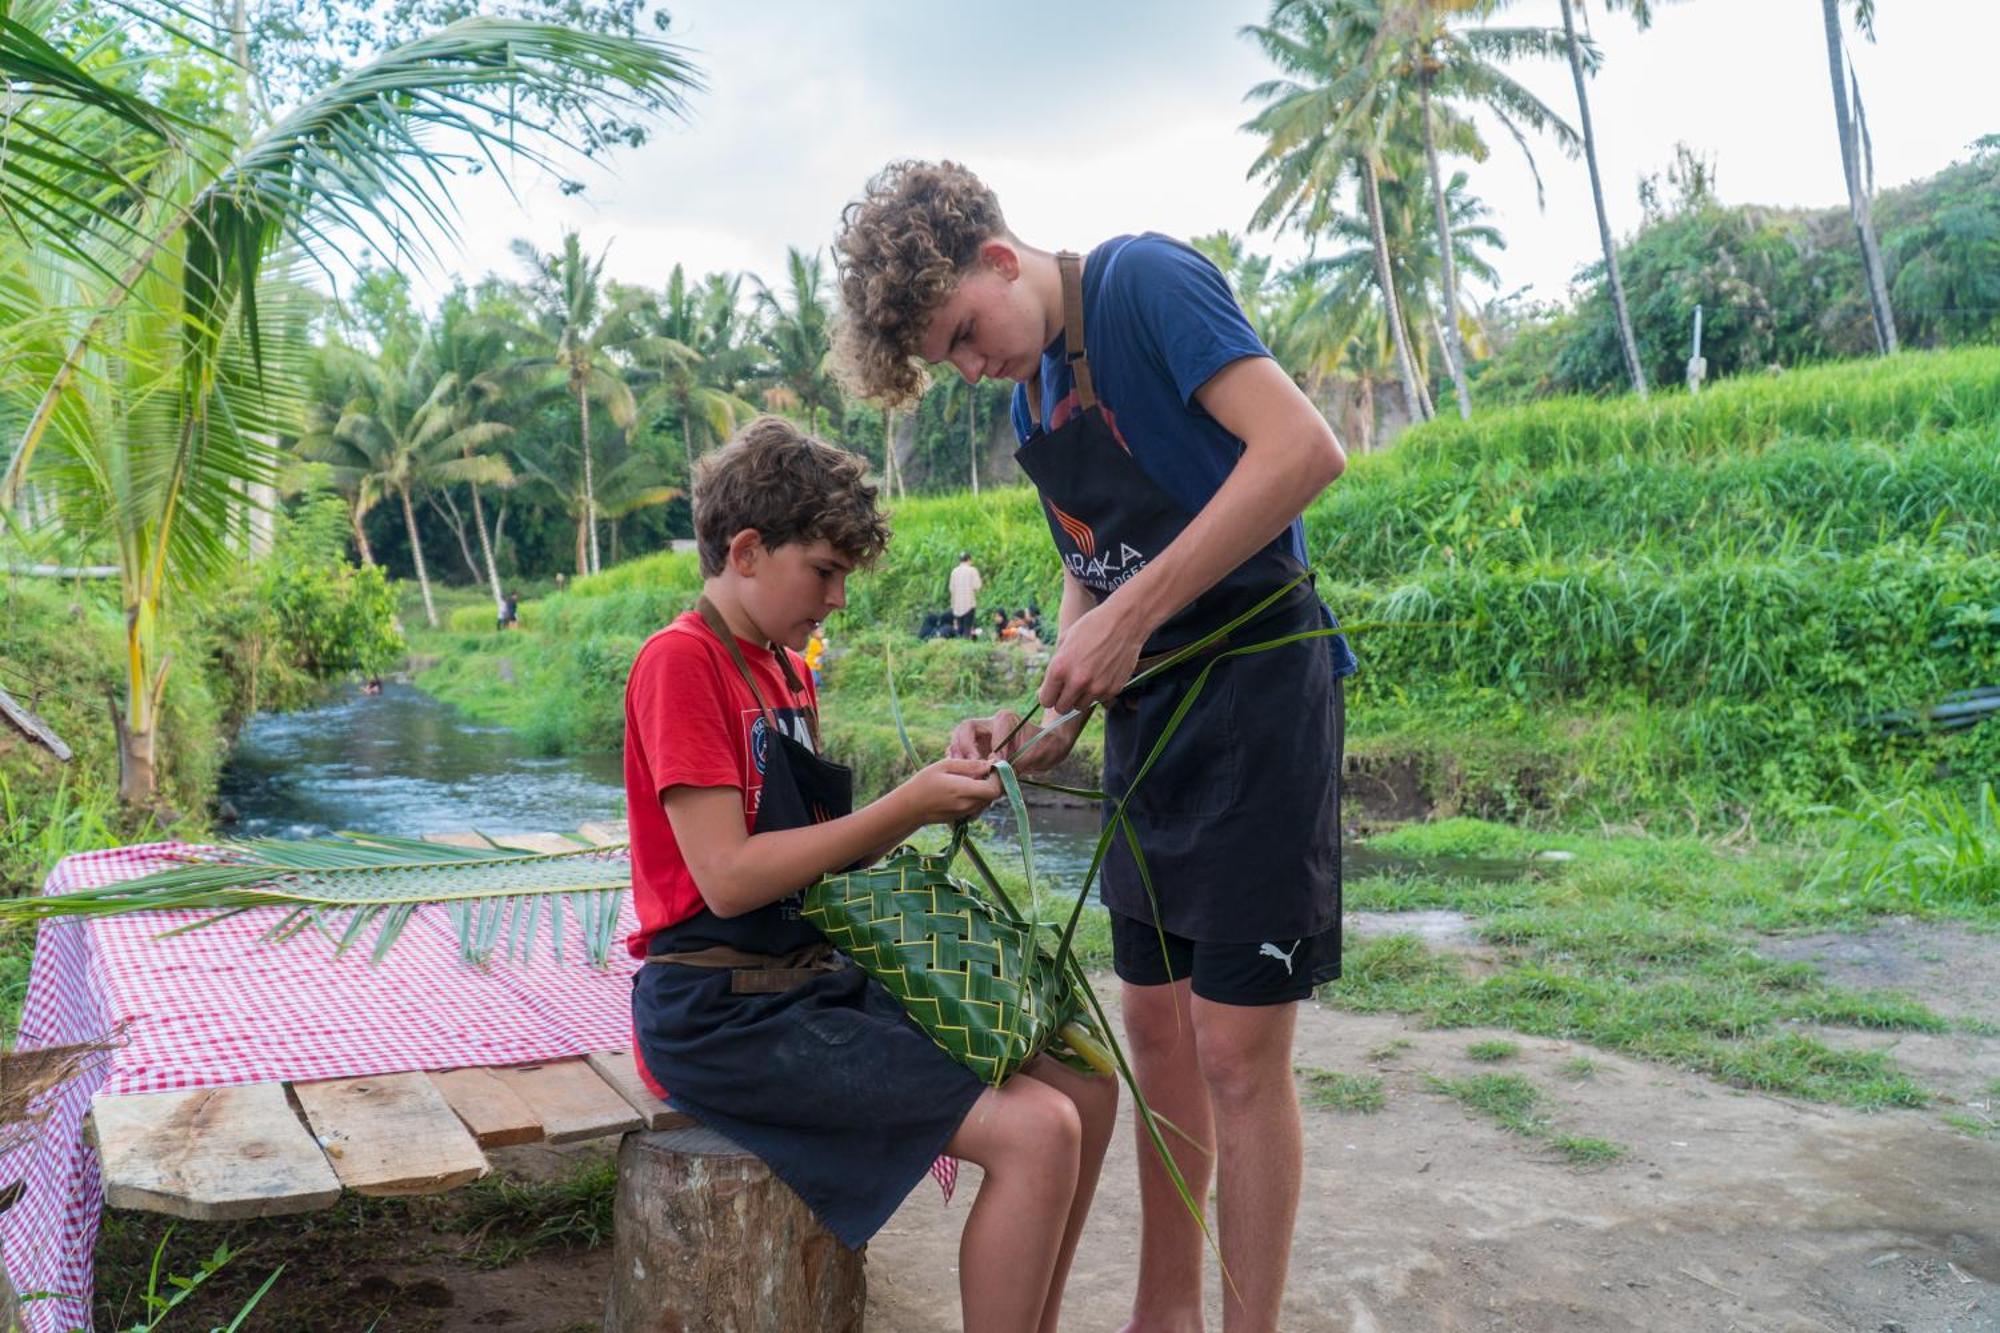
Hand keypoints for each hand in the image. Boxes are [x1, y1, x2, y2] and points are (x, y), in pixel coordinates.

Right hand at [898, 758, 1001, 825]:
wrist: (910, 807)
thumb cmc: (924, 783)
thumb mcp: (943, 766)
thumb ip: (969, 766)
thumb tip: (989, 765)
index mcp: (963, 790)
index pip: (994, 789)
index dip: (998, 777)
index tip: (991, 765)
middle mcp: (968, 805)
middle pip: (993, 795)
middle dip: (993, 781)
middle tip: (983, 768)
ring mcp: (966, 814)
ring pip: (987, 801)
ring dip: (985, 789)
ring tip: (970, 777)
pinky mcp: (962, 818)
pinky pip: (978, 806)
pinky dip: (978, 797)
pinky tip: (965, 788)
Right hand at [948, 709, 1080, 775]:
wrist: (1047, 750)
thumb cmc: (1044, 748)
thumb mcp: (1036, 754)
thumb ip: (1017, 762)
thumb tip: (996, 772)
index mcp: (1005, 719)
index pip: (987, 729)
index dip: (989, 748)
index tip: (995, 764)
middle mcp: (989, 725)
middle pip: (965, 729)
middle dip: (964, 748)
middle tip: (971, 767)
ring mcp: (982, 737)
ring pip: (959, 740)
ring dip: (959, 758)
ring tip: (965, 774)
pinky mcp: (978, 750)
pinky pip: (963, 754)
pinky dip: (962, 765)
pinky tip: (967, 777)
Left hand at [1038, 601, 1145, 713]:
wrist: (1124, 622)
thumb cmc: (1091, 627)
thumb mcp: (1064, 642)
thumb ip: (1054, 668)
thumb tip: (1045, 690)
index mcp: (1059, 668)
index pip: (1046, 700)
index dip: (1048, 696)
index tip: (1054, 691)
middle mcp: (1077, 681)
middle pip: (1062, 708)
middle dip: (1062, 699)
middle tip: (1068, 688)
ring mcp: (1097, 687)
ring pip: (1081, 706)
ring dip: (1080, 697)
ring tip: (1086, 679)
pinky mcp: (1113, 690)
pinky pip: (1099, 700)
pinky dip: (1098, 692)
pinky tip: (1101, 675)